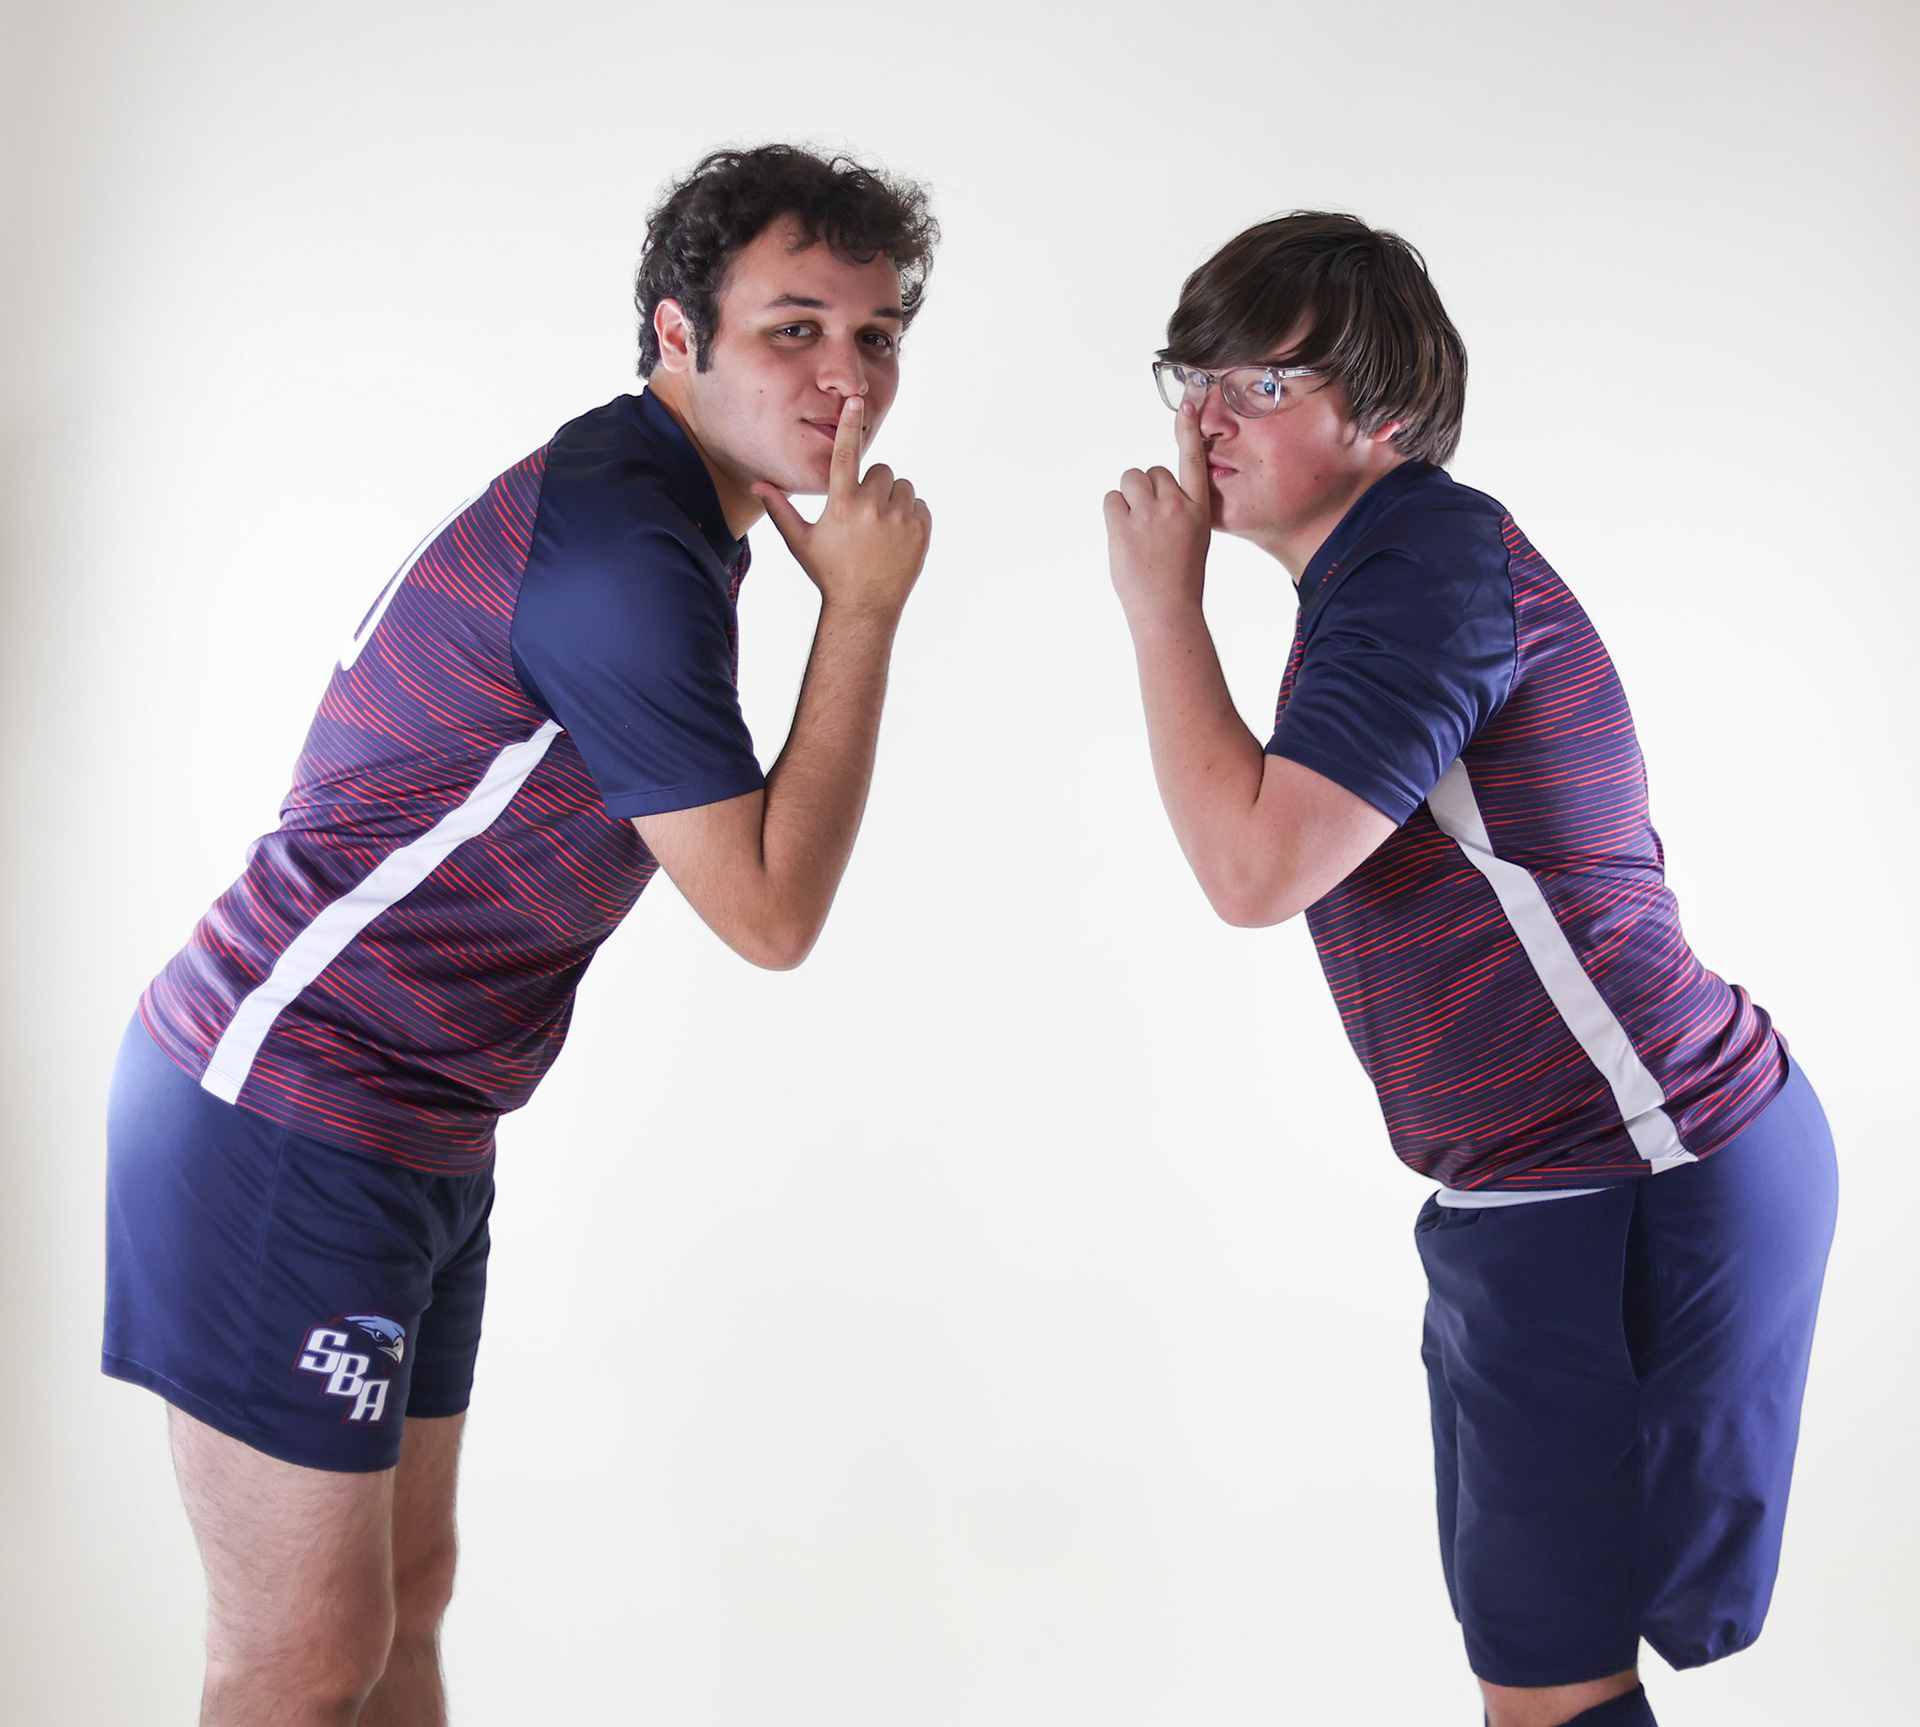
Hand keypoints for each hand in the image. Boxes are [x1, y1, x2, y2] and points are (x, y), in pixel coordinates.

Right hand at [752, 397, 930, 616]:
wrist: (865, 609)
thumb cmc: (829, 574)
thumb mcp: (801, 542)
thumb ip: (780, 510)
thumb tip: (756, 486)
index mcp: (842, 505)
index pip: (846, 454)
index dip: (848, 426)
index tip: (854, 401)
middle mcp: (873, 508)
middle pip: (881, 472)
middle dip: (873, 487)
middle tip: (863, 516)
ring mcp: (900, 519)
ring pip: (902, 486)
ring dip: (893, 500)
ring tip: (879, 528)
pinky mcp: (921, 530)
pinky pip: (919, 505)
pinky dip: (910, 516)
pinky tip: (895, 538)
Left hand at [1103, 399, 1211, 618]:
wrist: (1167, 610)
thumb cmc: (1180, 577)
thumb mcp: (1194, 537)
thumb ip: (1179, 509)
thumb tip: (1153, 492)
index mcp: (1198, 508)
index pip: (1193, 459)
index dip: (1188, 429)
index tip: (1188, 402)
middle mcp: (1175, 506)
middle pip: (1151, 472)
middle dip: (1145, 490)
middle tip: (1149, 522)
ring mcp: (1148, 515)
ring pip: (1130, 480)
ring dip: (1128, 497)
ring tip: (1136, 528)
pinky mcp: (1123, 526)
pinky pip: (1111, 500)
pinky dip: (1114, 513)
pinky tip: (1123, 535)